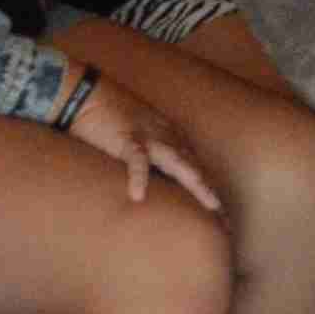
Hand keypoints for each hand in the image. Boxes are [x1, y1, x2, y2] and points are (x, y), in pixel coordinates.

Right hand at [59, 70, 222, 212]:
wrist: (87, 94)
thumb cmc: (109, 118)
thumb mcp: (139, 137)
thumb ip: (151, 156)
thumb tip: (154, 183)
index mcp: (170, 138)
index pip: (197, 166)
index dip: (210, 188)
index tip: (222, 213)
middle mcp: (166, 137)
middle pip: (196, 167)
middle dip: (213, 192)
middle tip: (228, 219)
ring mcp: (149, 137)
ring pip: (179, 163)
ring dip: (197, 184)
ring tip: (212, 206)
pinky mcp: (126, 138)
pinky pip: (136, 160)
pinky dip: (138, 177)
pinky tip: (138, 196)